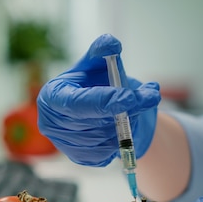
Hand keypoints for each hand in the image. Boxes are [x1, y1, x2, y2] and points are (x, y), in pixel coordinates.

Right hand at [37, 34, 159, 166]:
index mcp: (52, 96)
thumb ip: (103, 51)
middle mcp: (51, 123)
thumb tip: (111, 43)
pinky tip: (123, 124)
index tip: (132, 96)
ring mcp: (64, 144)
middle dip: (125, 110)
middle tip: (151, 96)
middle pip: (93, 122)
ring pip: (105, 138)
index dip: (104, 100)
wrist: (98, 108)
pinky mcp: (80, 158)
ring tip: (136, 106)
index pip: (76, 103)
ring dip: (127, 123)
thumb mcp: (97, 63)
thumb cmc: (94, 82)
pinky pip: (108, 152)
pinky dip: (122, 138)